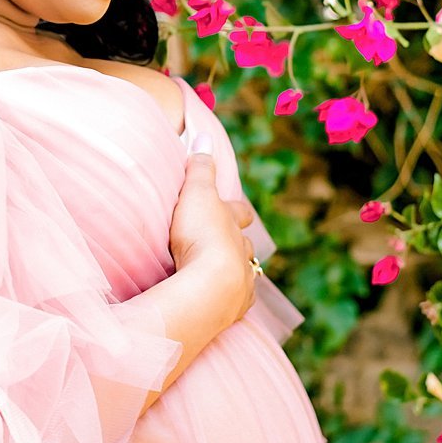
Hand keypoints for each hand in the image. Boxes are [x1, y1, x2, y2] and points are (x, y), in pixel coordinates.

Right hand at [168, 153, 256, 324]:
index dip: (237, 209)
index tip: (235, 208)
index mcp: (232, 223)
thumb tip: (204, 135)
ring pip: (244, 272)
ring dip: (236, 271)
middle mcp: (242, 252)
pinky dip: (230, 298)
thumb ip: (199, 168)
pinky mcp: (233, 307)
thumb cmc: (201, 236)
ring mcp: (241, 281)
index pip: (239, 211)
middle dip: (237, 242)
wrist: (210, 286)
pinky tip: (223, 302)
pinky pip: (236, 300)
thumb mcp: (196, 194)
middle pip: (244, 244)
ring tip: (224, 274)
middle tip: (228, 242)